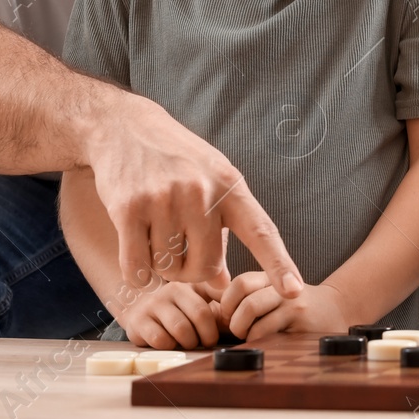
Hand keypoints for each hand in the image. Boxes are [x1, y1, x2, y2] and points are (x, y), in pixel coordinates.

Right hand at [88, 94, 304, 295]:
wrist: (125, 127)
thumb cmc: (175, 160)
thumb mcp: (210, 182)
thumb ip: (222, 229)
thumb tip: (223, 283)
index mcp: (230, 185)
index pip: (261, 231)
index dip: (278, 264)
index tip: (293, 292)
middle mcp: (201, 191)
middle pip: (205, 267)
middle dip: (191, 271)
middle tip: (180, 251)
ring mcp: (165, 198)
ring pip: (168, 269)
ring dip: (160, 265)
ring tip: (156, 236)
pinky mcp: (130, 208)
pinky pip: (137, 268)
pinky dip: (136, 271)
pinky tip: (136, 252)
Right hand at [119, 280, 225, 349]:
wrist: (136, 307)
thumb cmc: (175, 307)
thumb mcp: (196, 297)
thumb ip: (218, 298)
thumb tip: (238, 305)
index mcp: (190, 283)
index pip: (216, 295)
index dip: (219, 320)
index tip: (217, 332)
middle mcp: (172, 290)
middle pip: (200, 315)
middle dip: (207, 336)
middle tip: (205, 343)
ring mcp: (154, 304)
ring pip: (181, 329)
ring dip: (188, 343)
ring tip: (187, 343)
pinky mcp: (138, 321)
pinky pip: (161, 339)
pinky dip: (169, 346)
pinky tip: (169, 343)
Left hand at [217, 273, 350, 341]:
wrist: (337, 311)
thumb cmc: (297, 309)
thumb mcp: (273, 295)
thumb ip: (247, 300)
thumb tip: (212, 316)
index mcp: (272, 277)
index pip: (240, 283)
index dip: (227, 303)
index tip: (229, 316)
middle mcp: (283, 286)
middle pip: (245, 300)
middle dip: (234, 322)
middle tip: (239, 331)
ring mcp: (293, 303)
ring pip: (252, 317)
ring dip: (245, 334)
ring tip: (251, 338)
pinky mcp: (301, 322)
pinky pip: (267, 334)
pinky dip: (258, 343)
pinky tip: (266, 345)